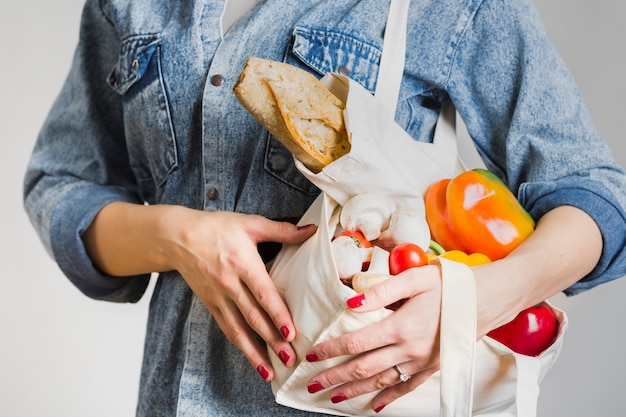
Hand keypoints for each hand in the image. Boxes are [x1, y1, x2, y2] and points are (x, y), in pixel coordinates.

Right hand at [83, 202, 316, 381]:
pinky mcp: (210, 303)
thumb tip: (312, 230)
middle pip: (253, 317)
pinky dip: (240, 344)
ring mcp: (218, 296)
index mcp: (242, 263)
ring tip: (270, 372)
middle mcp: (229, 284)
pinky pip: (226, 327)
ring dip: (254, 352)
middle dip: (271, 340)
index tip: (290, 333)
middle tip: (289, 358)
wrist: (178, 236)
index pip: (263, 294)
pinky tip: (252, 358)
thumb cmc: (217, 227)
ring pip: (238, 329)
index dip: (277, 314)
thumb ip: (282, 230)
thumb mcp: (250, 223)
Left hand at [304, 265, 442, 411]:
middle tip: (312, 384)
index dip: (331, 350)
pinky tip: (375, 406)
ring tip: (333, 396)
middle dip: (334, 377)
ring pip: (381, 382)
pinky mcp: (433, 367)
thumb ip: (380, 291)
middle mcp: (409, 350)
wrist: (487, 300)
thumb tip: (350, 302)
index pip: (356, 342)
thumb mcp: (414, 279)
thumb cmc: (450, 285)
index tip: (312, 355)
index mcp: (401, 326)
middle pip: (363, 368)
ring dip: (354, 390)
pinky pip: (406, 388)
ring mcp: (421, 362)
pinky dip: (389, 398)